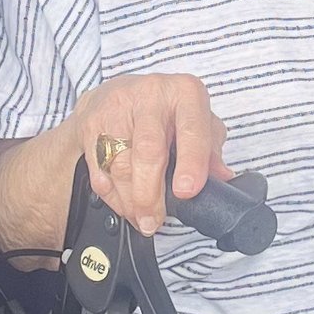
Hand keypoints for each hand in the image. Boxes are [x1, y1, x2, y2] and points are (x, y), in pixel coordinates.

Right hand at [72, 70, 229, 236]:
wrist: (114, 94)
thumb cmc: (164, 111)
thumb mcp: (197, 120)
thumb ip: (211, 149)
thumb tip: (222, 177)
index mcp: (184, 93)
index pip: (191, 129)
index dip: (191, 163)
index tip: (187, 191)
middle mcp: (150, 95)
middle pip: (148, 152)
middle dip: (150, 194)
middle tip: (154, 220)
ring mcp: (116, 109)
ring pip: (120, 165)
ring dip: (130, 201)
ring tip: (140, 218)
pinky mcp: (91, 125)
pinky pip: (99, 170)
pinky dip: (112, 196)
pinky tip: (123, 204)